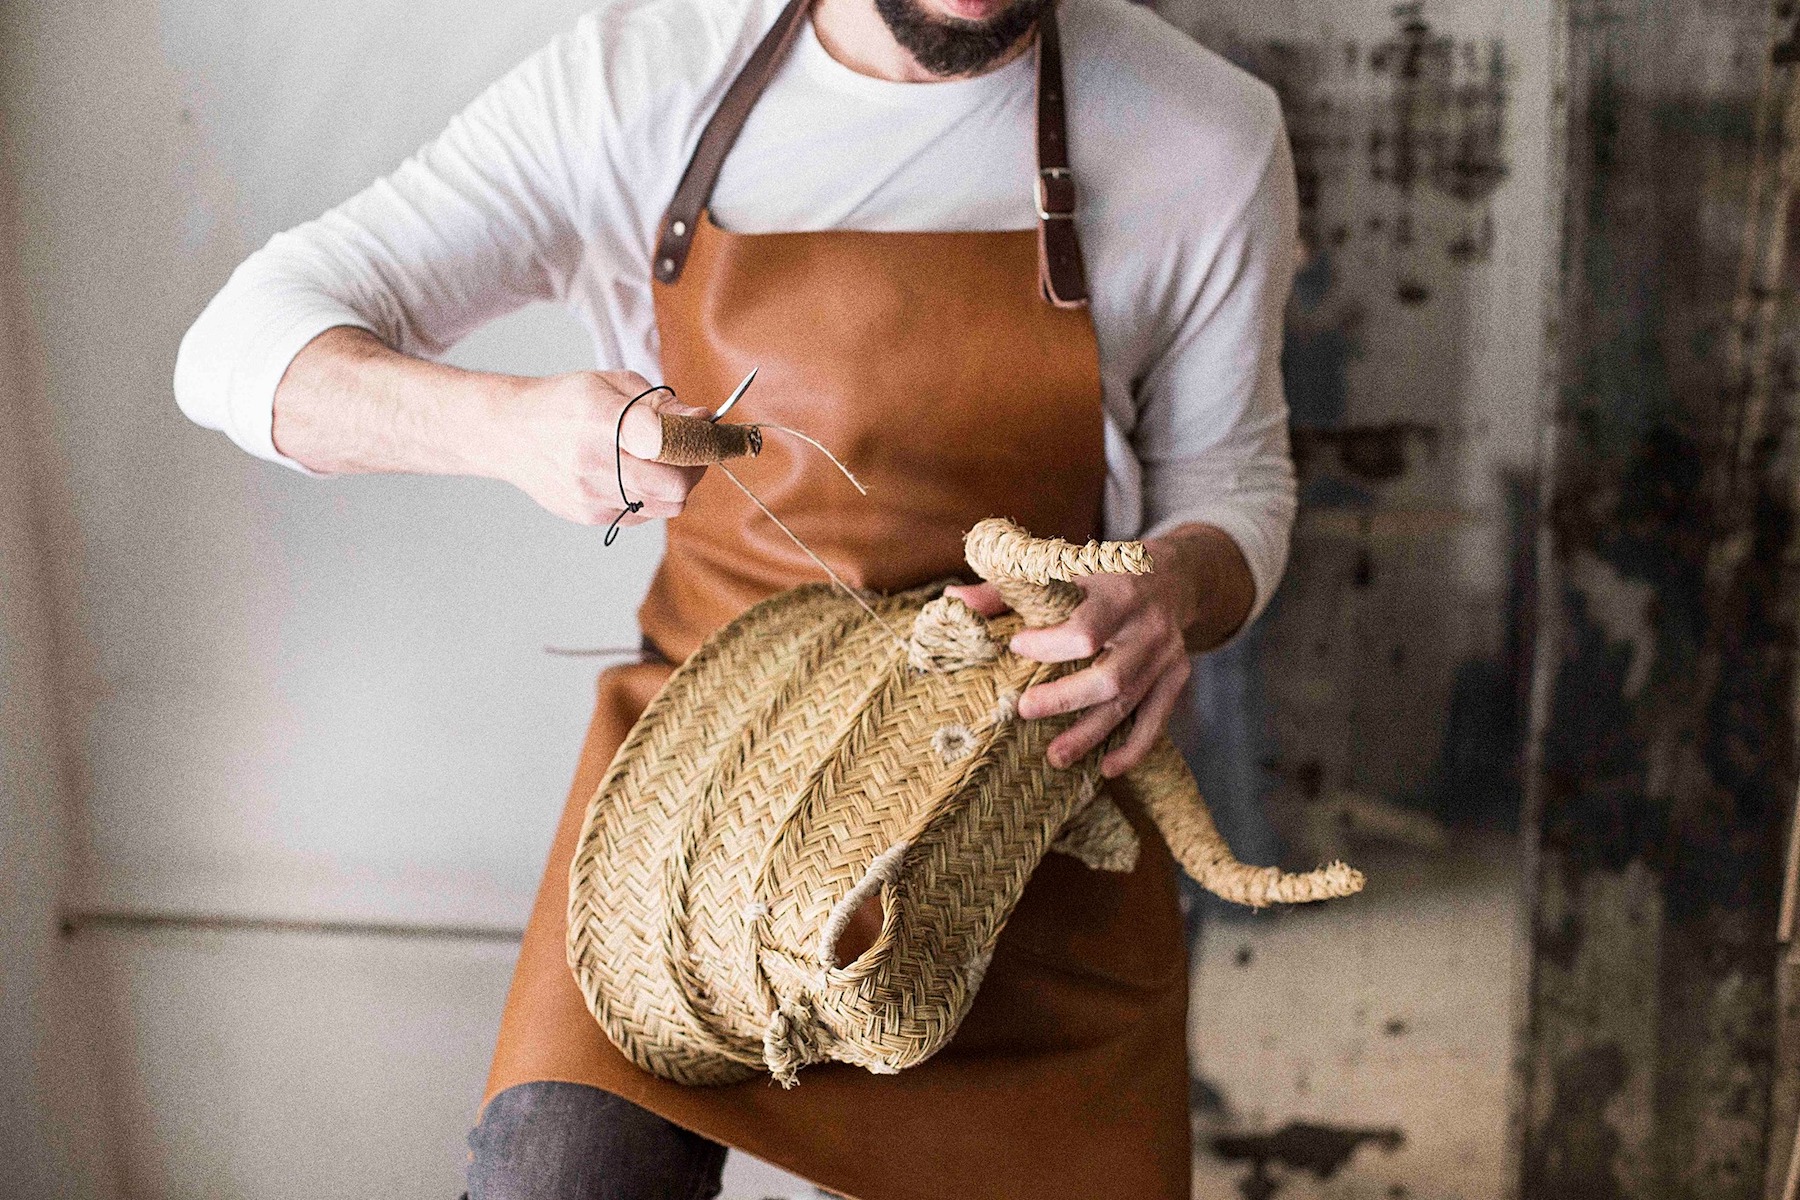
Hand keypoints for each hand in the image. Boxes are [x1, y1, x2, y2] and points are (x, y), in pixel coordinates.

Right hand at [489, 370, 712, 527]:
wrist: (509, 434)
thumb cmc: (564, 403)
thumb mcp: (611, 384)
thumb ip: (661, 405)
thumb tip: (704, 420)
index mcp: (601, 420)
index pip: (669, 442)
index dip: (699, 438)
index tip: (706, 429)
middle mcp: (594, 463)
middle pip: (676, 486)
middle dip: (695, 468)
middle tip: (691, 450)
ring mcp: (591, 495)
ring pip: (666, 506)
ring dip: (677, 485)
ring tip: (664, 461)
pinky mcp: (590, 515)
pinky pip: (644, 514)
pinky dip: (652, 497)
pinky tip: (636, 475)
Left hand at [944, 556, 1193, 778]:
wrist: (1176, 575)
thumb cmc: (1105, 572)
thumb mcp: (1063, 566)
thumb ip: (1007, 588)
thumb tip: (953, 601)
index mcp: (1118, 592)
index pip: (1085, 630)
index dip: (1048, 644)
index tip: (1016, 646)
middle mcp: (1147, 627)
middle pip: (1110, 676)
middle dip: (1065, 699)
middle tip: (1024, 710)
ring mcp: (1166, 655)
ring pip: (1128, 702)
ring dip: (1091, 734)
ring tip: (1056, 757)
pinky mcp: (1177, 676)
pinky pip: (1157, 719)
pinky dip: (1134, 747)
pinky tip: (1108, 768)